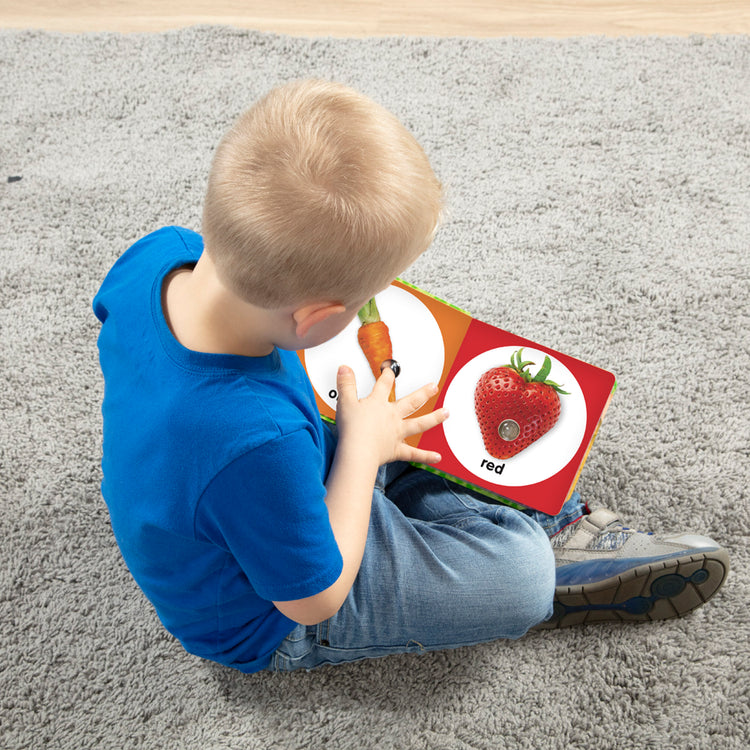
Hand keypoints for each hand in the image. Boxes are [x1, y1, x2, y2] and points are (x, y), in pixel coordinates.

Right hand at [334, 364, 448, 467]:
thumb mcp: (344, 402)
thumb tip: (345, 368)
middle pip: (411, 401)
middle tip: (433, 387)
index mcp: (378, 403)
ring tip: (446, 413)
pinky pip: (414, 453)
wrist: (357, 451)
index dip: (388, 375)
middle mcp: (391, 416)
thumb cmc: (352, 430)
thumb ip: (345, 384)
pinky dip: (426, 456)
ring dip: (434, 418)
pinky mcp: (396, 450)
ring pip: (419, 424)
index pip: (384, 385)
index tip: (390, 370)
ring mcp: (396, 433)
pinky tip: (437, 457)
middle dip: (423, 393)